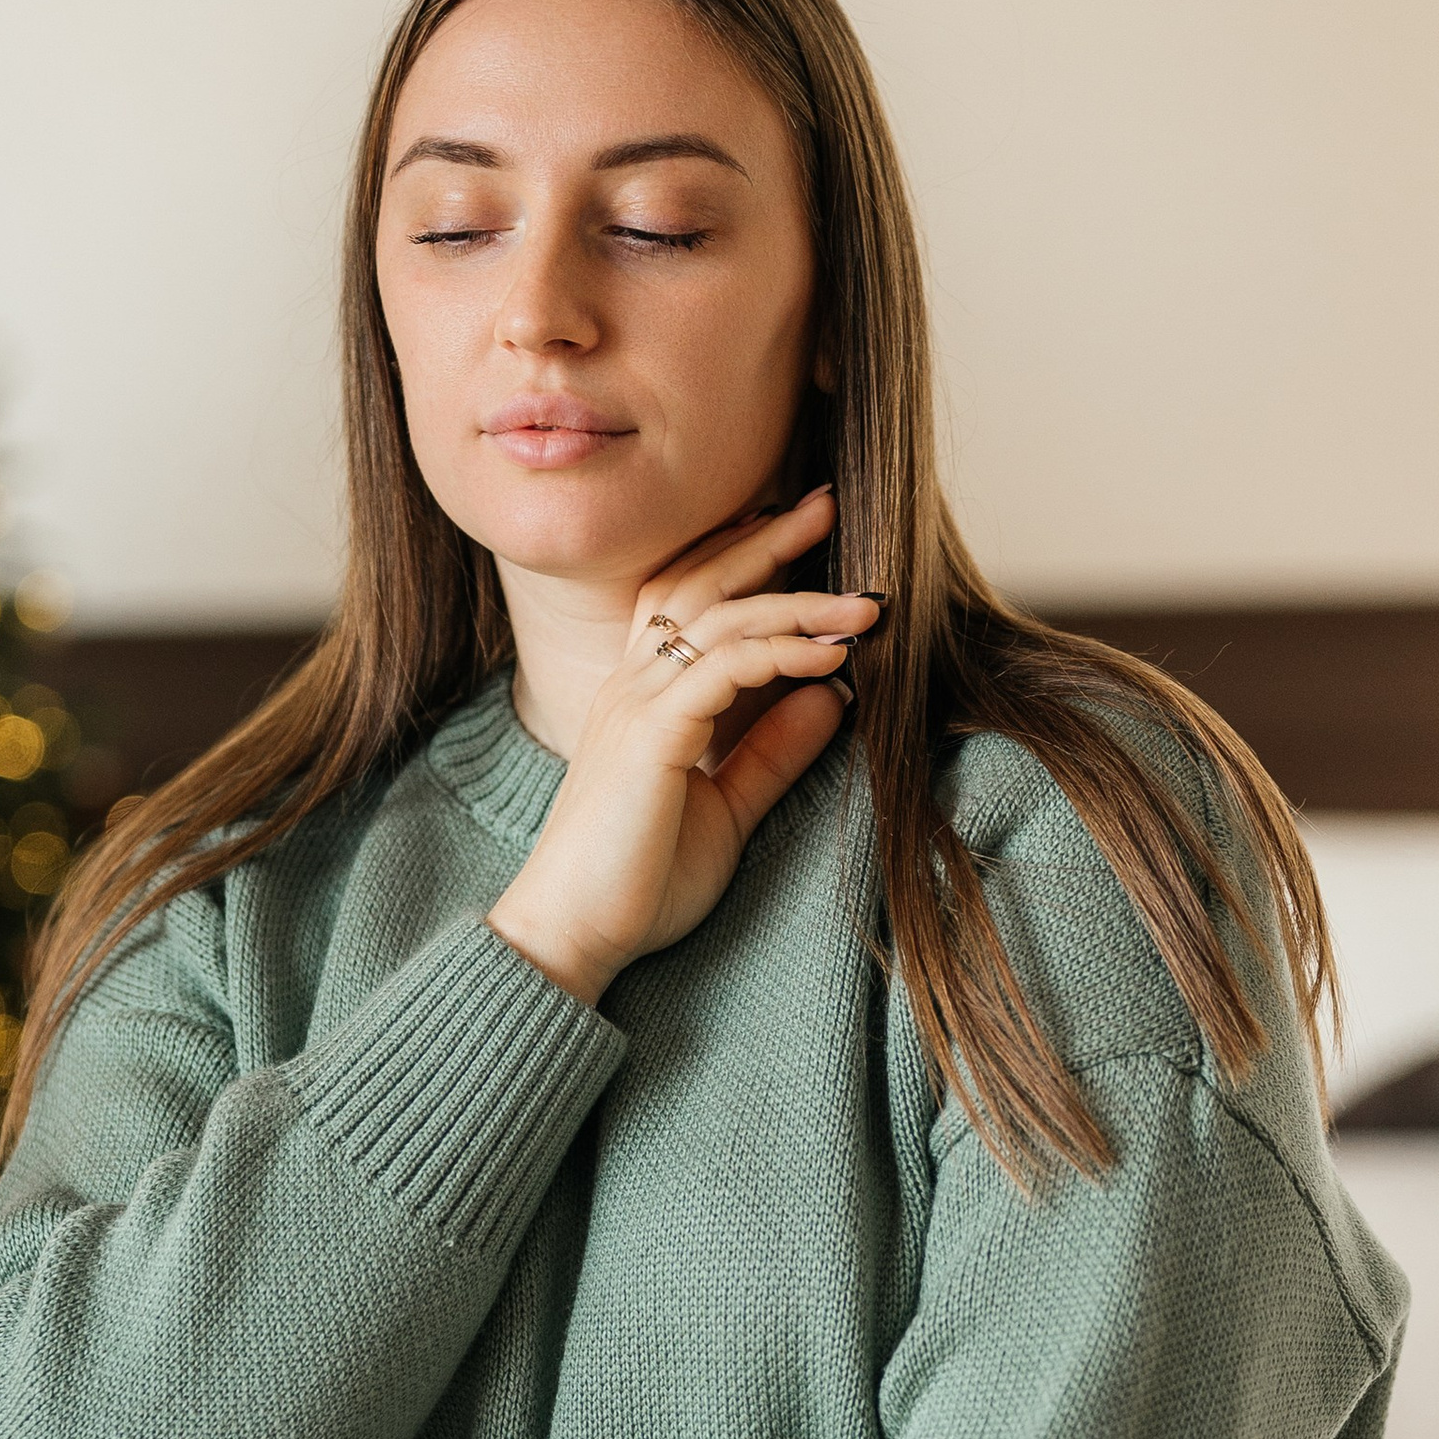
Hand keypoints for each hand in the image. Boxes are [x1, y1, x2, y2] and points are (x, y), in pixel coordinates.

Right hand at [485, 483, 880, 1005]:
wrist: (572, 936)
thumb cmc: (636, 882)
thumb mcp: (726, 809)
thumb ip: (772, 753)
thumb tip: (830, 698)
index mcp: (641, 697)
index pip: (685, 597)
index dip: (739, 556)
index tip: (803, 532)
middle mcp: (631, 685)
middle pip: (698, 580)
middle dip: (766, 539)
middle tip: (827, 503)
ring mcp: (635, 704)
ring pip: (720, 616)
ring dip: (800, 601)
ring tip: (866, 603)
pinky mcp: (651, 735)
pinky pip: (724, 667)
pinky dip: (782, 651)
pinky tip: (834, 655)